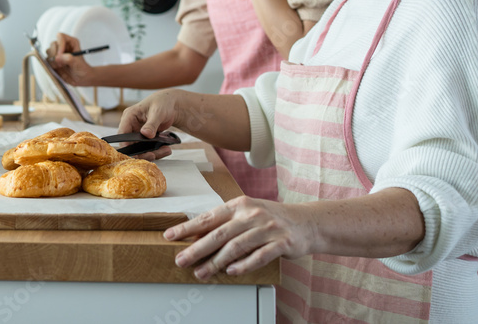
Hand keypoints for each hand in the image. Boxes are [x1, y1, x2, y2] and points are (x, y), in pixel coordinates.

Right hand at [46, 33, 94, 85]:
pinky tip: (58, 68)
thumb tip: (57, 57)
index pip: (61, 37)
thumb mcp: (78, 64)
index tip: (60, 55)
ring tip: (61, 66)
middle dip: (55, 54)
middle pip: (53, 44)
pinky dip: (51, 65)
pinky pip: (47, 60)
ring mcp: (57, 53)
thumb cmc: (82, 69)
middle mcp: (63, 46)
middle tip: (61, 63)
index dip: (59, 45)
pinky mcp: (53, 60)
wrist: (81, 78)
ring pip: (49, 52)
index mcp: (71, 42)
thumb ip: (69, 59)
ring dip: (53, 60)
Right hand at [117, 89, 181, 160]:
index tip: (135, 153)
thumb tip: (146, 134)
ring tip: (165, 150)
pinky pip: (147, 148)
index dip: (126, 144)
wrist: (170, 105)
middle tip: (153, 155)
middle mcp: (130, 126)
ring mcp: (137, 133)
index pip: (122, 133)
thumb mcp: (157, 112)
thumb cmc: (162, 103)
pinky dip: (156, 151)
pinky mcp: (144, 139)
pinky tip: (166, 149)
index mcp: (129, 116)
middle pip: (130, 144)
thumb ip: (152, 124)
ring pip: (139, 149)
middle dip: (141, 152)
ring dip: (151, 153)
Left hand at [164, 196, 316, 279]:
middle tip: (181, 260)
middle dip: (196, 248)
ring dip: (216, 262)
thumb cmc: (271, 218)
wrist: (308, 222)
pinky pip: (259, 256)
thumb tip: (196, 235)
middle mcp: (252, 214)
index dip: (188, 227)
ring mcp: (267, 228)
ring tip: (201, 272)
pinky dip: (244, 265)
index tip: (170, 236)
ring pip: (236, 247)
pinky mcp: (281, 243)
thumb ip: (226, 222)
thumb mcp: (248, 213)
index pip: (208, 217)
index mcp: (240, 204)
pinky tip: (231, 271)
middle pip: (219, 233)